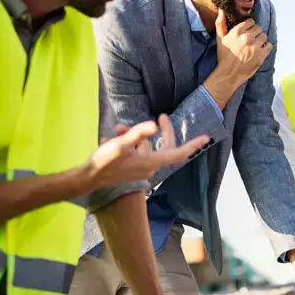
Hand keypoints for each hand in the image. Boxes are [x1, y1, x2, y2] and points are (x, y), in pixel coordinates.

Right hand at [84, 114, 207, 191]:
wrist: (88, 179)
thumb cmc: (105, 162)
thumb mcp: (121, 144)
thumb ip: (138, 133)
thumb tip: (155, 125)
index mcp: (151, 162)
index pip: (178, 153)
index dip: (193, 144)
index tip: (206, 137)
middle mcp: (150, 166)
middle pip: (165, 147)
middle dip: (164, 131)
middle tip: (163, 116)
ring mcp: (141, 168)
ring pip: (146, 146)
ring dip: (137, 135)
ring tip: (119, 127)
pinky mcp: (132, 167)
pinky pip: (137, 151)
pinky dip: (129, 142)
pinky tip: (115, 135)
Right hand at [214, 9, 271, 84]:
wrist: (229, 74)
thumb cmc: (224, 55)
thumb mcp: (220, 38)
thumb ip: (221, 22)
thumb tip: (221, 9)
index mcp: (237, 32)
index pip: (250, 21)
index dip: (248, 27)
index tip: (246, 33)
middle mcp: (247, 37)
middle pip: (258, 28)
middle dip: (254, 33)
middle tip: (249, 41)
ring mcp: (255, 46)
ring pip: (264, 36)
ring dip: (260, 40)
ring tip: (254, 46)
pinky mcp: (261, 55)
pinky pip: (269, 45)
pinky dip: (266, 48)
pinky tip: (259, 51)